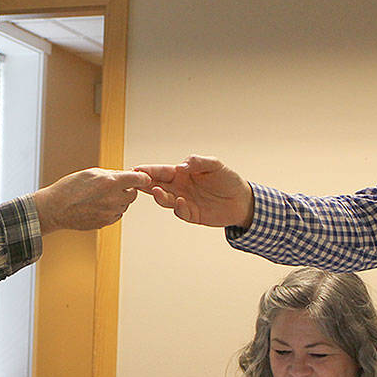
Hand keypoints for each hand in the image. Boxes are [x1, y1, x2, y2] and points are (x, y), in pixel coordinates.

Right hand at [31, 168, 150, 232]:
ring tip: (100, 196)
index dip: (142, 178)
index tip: (141, 177)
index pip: (139, 180)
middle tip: (114, 186)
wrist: (55, 208)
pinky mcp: (105, 222)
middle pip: (133, 194)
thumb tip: (125, 175)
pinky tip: (97, 205)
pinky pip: (116, 215)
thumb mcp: (91, 173)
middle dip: (127, 189)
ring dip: (118, 200)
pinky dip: (112, 210)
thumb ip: (111, 174)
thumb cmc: (70, 187)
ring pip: (124, 205)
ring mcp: (110, 213)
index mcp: (111, 182)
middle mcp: (113, 199)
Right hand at [133, 155, 254, 228]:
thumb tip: (181, 166)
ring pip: (165, 200)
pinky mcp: (191, 214)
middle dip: (145, 184)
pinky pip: (180, 212)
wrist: (242, 200)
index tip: (135, 169)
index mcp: (181, 174)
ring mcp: (184, 201)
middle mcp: (179, 188)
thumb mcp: (215, 165)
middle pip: (157, 185)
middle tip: (135, 182)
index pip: (161, 171)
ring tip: (155, 191)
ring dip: (159, 196)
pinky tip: (180, 202)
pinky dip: (178, 208)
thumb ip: (197, 162)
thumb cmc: (228, 179)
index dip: (148, 170)